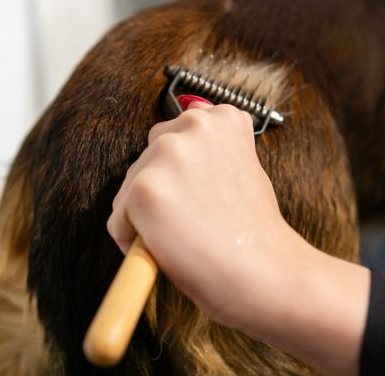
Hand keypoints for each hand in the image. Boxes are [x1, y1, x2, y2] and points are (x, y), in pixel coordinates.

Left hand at [107, 100, 301, 328]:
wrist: (265, 273)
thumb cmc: (255, 230)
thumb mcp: (244, 166)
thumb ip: (213, 143)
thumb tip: (190, 112)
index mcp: (221, 118)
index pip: (177, 133)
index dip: (187, 173)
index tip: (207, 195)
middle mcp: (193, 125)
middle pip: (148, 157)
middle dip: (163, 189)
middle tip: (196, 219)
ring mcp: (166, 155)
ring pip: (130, 190)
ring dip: (147, 216)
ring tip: (189, 235)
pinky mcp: (143, 190)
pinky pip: (118, 222)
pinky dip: (134, 242)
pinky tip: (171, 249)